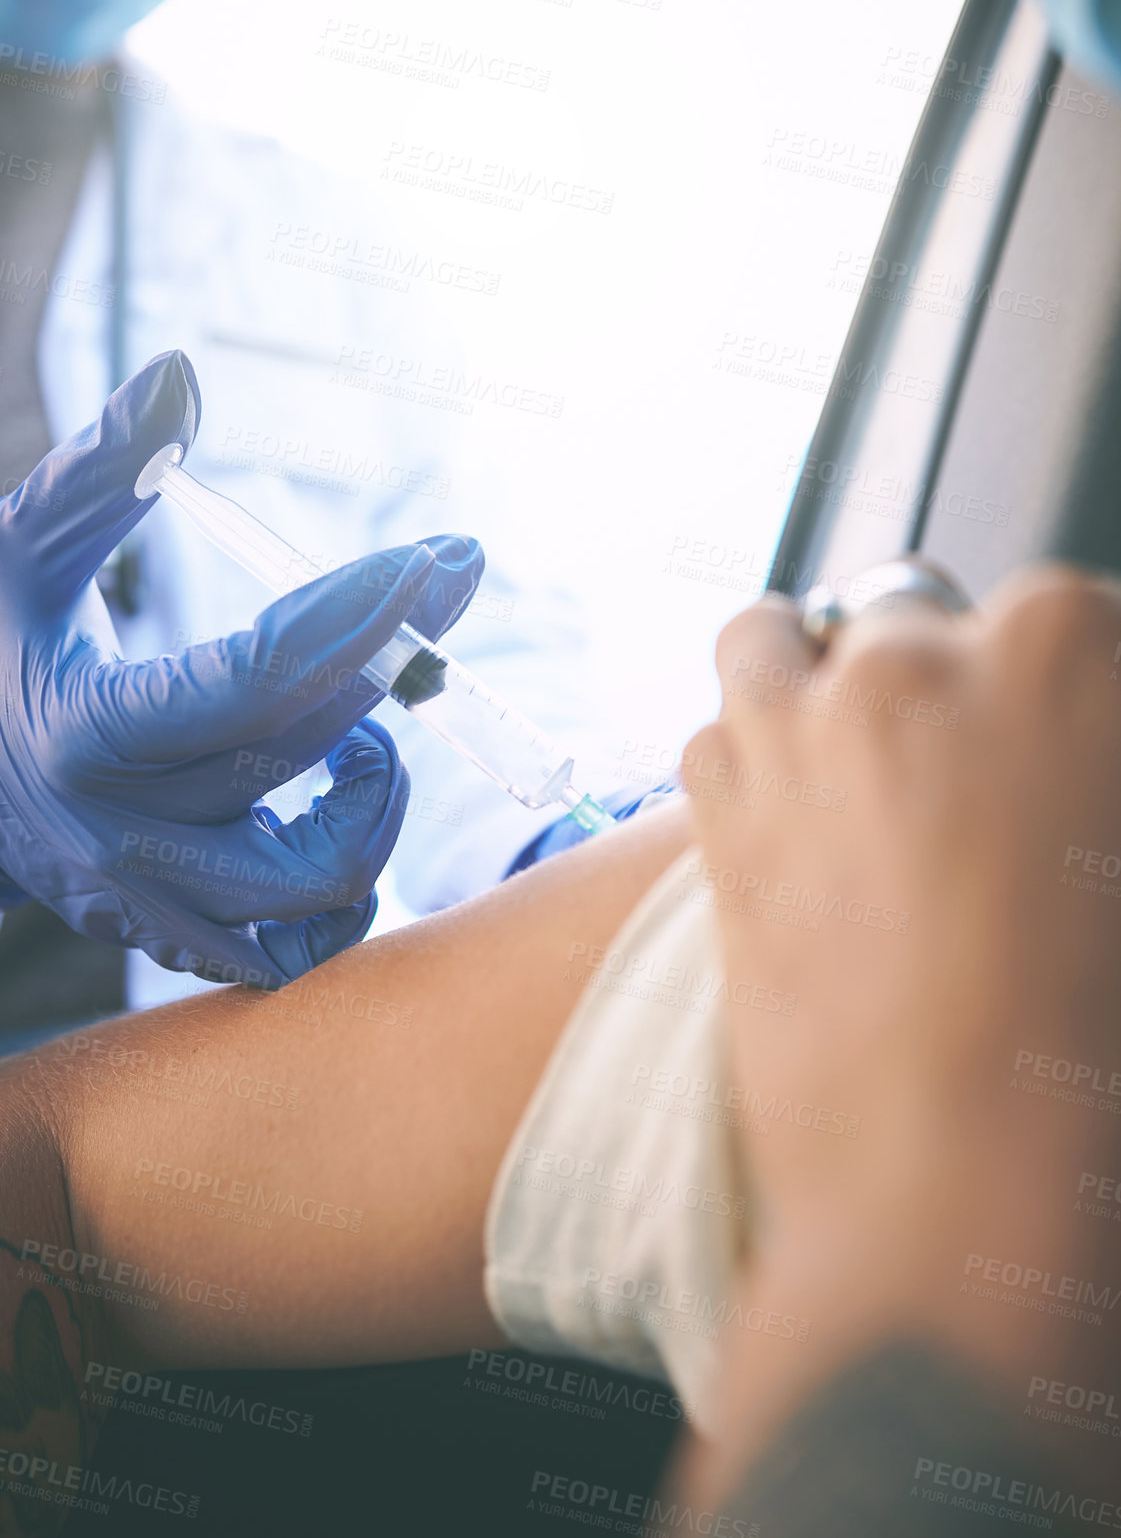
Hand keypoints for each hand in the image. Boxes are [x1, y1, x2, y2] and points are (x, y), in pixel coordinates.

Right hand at [0, 351, 483, 988]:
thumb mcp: (13, 554)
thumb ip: (96, 471)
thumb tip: (180, 375)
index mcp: (85, 733)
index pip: (253, 681)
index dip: (356, 616)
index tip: (439, 555)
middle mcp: (127, 835)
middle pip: (306, 754)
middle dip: (397, 654)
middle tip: (445, 578)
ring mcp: (162, 905)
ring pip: (327, 882)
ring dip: (380, 792)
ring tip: (365, 724)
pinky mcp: (190, 943)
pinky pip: (308, 945)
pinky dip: (354, 877)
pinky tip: (341, 799)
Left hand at [682, 568, 1120, 1485]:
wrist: (952, 1183)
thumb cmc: (1086, 1046)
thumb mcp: (1119, 863)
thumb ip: (1086, 754)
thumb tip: (1063, 768)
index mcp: (1065, 650)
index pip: (1067, 614)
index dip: (1065, 688)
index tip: (1053, 744)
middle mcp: (918, 658)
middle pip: (921, 615)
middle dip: (946, 680)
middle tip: (967, 786)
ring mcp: (802, 719)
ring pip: (789, 632)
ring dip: (818, 675)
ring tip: (854, 760)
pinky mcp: (718, 796)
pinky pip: (720, 723)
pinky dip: (751, 755)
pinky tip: (794, 825)